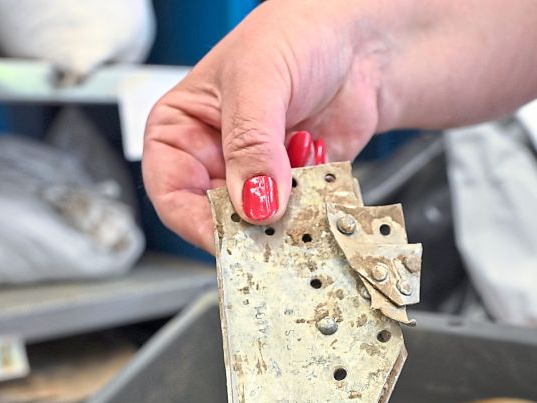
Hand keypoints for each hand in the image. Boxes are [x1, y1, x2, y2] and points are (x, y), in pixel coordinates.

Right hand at [141, 1, 387, 250]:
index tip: (229, 237)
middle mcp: (217, 158)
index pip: (171, 193)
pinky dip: (313, 209)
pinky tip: (324, 174)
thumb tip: (253, 203)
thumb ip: (251, 144)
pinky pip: (301, 218)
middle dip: (248, 225)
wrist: (365, 35)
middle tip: (275, 224)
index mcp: (182, 129)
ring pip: (262, 225)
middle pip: (217, 218)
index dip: (195, 221)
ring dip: (287, 216)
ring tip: (307, 181)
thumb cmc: (299, 30)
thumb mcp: (259, 79)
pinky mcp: (301, 186)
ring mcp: (261, 175)